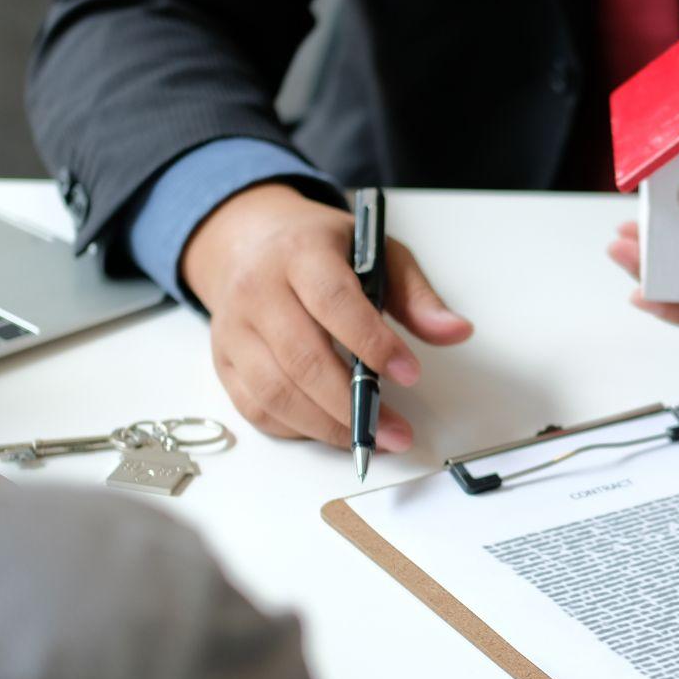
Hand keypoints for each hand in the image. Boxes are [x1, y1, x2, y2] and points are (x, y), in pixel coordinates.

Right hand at [181, 185, 472, 444]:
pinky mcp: (224, 362)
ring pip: (275, 391)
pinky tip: (331, 428)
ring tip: (372, 438)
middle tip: (396, 429)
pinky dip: (298, 428)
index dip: (373, 342)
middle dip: (353, 403)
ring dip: (327, 426)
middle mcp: (258, 290)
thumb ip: (415, 295)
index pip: (334, 301)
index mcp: (301, 253)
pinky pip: (257, 409)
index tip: (410, 374)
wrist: (247, 240)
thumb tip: (455, 332)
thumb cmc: (320, 250)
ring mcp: (235, 329)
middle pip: (302, 356)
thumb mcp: (376, 252)